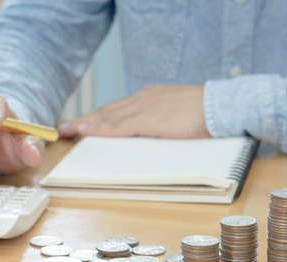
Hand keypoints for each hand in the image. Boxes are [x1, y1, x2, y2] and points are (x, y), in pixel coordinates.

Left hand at [58, 85, 209, 138]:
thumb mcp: (177, 114)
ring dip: (88, 125)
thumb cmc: (205, 114)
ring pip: (109, 117)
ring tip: (69, 131)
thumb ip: (159, 122)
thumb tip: (148, 137)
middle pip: (108, 111)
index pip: (117, 108)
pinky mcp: (150, 119)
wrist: (221, 106)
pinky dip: (101, 129)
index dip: (98, 117)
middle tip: (65, 128)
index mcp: (150, 98)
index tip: (82, 123)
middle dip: (86, 120)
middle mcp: (143, 99)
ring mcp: (146, 108)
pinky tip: (88, 132)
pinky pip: (120, 126)